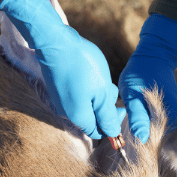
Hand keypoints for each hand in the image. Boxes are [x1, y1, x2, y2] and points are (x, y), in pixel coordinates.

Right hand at [0, 0, 125, 138]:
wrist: (56, 43)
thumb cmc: (83, 66)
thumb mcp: (102, 93)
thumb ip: (108, 117)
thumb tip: (113, 134)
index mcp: (79, 117)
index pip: (98, 132)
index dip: (112, 124)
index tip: (120, 108)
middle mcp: (67, 113)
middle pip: (92, 119)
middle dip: (105, 107)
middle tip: (110, 87)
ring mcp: (60, 101)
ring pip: (85, 106)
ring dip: (97, 97)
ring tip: (101, 78)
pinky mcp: (57, 90)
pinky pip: (76, 97)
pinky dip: (87, 90)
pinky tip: (89, 74)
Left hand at [118, 14, 176, 142]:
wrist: (154, 57)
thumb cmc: (140, 73)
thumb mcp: (132, 94)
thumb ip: (137, 117)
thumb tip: (142, 139)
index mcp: (169, 114)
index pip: (149, 138)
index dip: (133, 133)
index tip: (123, 122)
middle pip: (152, 134)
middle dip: (137, 127)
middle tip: (128, 108)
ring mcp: (176, 117)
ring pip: (152, 129)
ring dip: (140, 122)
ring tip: (135, 104)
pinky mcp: (172, 114)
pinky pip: (155, 123)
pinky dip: (145, 118)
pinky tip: (141, 105)